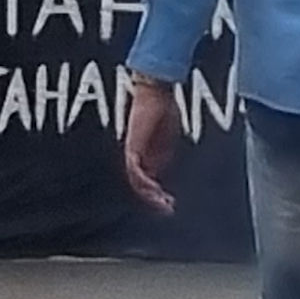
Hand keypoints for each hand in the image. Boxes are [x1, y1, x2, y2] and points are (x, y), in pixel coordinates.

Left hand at [118, 76, 180, 215]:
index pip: (145, 180)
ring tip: (163, 202)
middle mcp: (135, 155)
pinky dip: (143, 182)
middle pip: (139, 184)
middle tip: (167, 208)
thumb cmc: (161, 107)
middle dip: (153, 199)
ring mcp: (131, 151)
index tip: (168, 202)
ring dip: (149, 194)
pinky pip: (135, 171)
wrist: (153, 90)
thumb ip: (161, 155)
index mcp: (143, 153)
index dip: (155, 193)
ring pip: (136, 182)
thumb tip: (155, 175)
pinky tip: (151, 189)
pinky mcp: (131, 147)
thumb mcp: (167, 136)